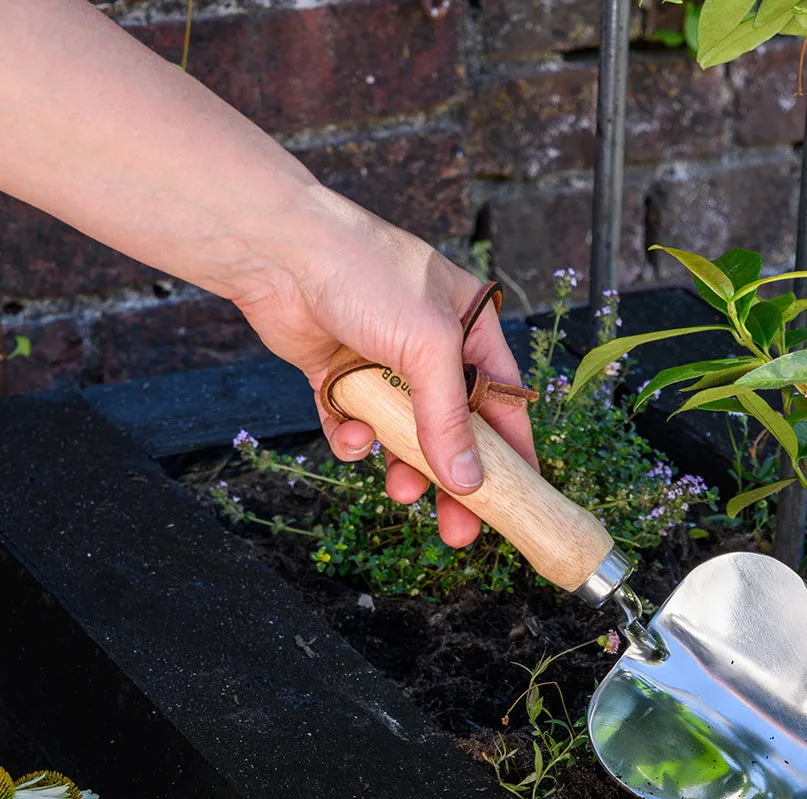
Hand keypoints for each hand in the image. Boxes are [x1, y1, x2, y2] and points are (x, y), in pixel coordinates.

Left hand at [231, 189, 535, 547]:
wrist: (277, 251)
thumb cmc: (366, 274)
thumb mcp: (428, 347)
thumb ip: (449, 419)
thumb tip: (469, 482)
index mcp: (469, 329)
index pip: (502, 401)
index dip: (513, 451)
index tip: (519, 498)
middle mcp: (430, 348)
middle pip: (453, 429)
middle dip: (454, 478)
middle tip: (459, 529)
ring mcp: (382, 363)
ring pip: (403, 434)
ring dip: (403, 465)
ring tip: (400, 490)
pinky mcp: (339, 375)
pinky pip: (357, 423)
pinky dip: (354, 437)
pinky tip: (351, 435)